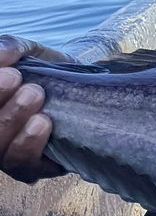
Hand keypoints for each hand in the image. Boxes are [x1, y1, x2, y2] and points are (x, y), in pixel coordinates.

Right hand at [0, 36, 70, 181]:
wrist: (86, 89)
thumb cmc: (47, 72)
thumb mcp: (29, 52)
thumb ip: (12, 47)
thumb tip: (3, 54)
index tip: (10, 72)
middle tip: (19, 79)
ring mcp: (8, 153)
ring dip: (12, 120)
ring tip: (35, 95)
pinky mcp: (34, 168)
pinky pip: (23, 165)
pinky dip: (29, 144)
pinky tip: (43, 122)